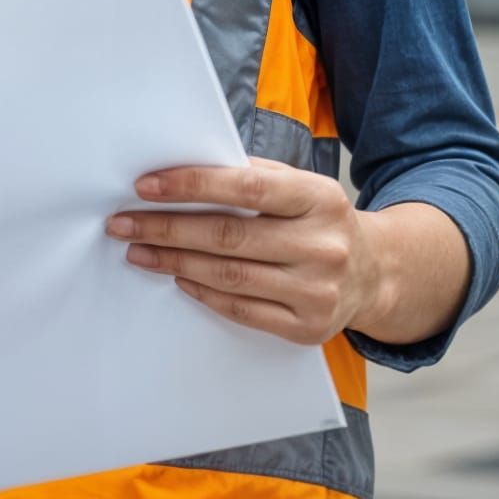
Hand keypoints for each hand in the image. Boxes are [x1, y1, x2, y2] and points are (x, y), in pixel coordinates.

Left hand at [105, 158, 378, 344]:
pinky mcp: (307, 328)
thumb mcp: (301, 186)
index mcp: (319, 198)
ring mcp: (317, 292)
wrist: (375, 273)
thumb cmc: (320, 219)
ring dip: (174, 261)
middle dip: (166, 228)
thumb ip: (253, 177)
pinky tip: (178, 276)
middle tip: (124, 223)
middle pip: (228, 236)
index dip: (191, 185)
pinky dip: (204, 291)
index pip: (246, 188)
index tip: (145, 186)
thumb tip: (184, 169)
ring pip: (229, 275)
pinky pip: (242, 309)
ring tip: (139, 250)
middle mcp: (322, 246)